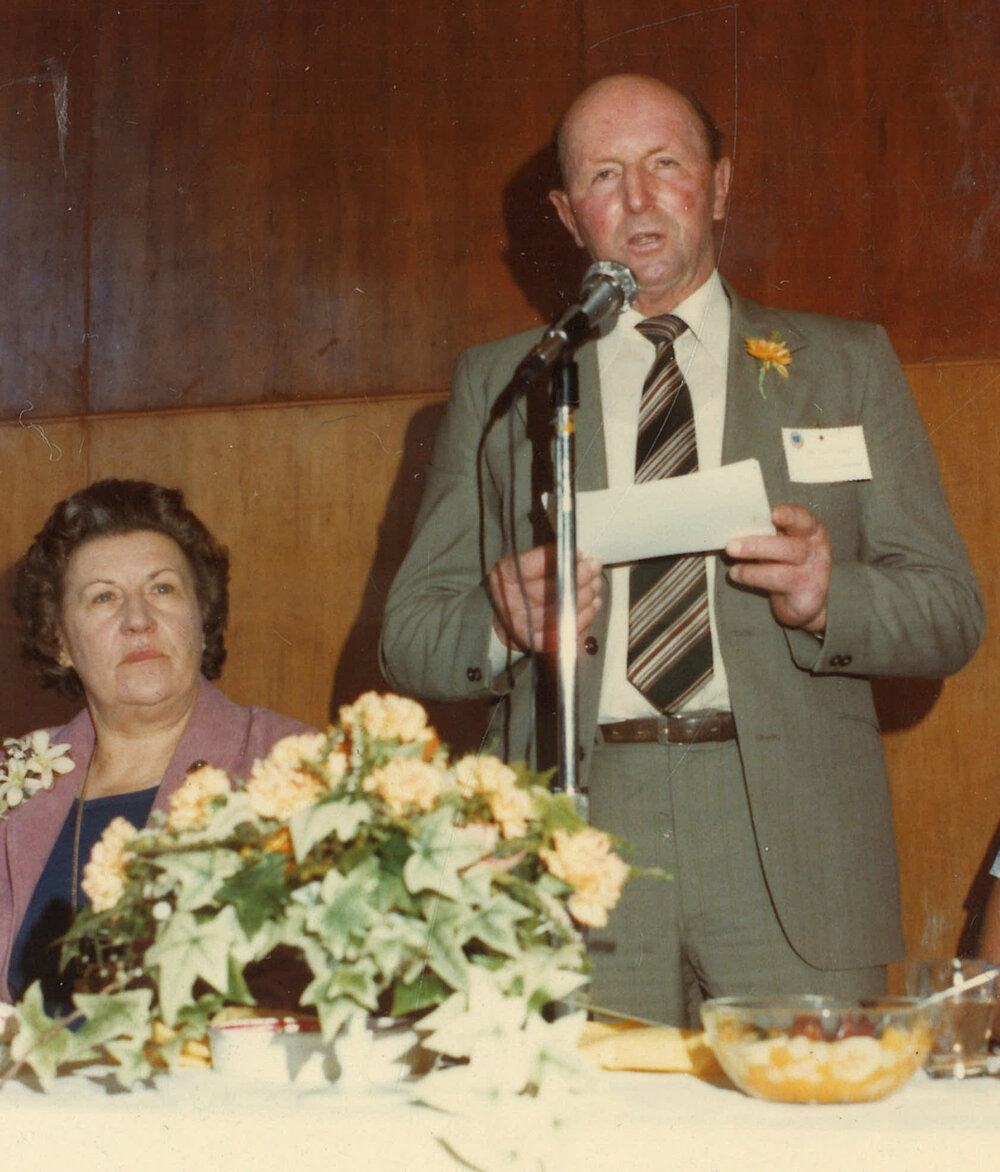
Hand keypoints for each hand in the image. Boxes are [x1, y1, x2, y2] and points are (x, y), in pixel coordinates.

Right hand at [487, 544, 602, 651]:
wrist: (505, 619)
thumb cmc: (518, 587)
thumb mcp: (521, 566)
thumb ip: (544, 559)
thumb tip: (576, 556)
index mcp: (504, 578)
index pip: (531, 566)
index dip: (558, 558)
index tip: (577, 553)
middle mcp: (512, 603)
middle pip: (551, 589)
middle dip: (579, 576)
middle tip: (594, 566)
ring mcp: (525, 626)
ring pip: (563, 610)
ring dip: (586, 595)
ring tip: (595, 583)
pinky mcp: (539, 642)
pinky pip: (567, 628)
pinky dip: (585, 616)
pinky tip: (593, 604)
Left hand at [725, 504, 830, 632]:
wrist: (803, 597)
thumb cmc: (786, 561)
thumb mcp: (779, 540)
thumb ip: (766, 530)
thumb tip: (734, 523)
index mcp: (810, 530)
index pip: (803, 519)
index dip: (789, 515)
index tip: (773, 514)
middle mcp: (815, 549)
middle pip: (789, 547)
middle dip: (758, 546)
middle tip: (731, 546)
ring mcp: (813, 573)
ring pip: (781, 571)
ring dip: (752, 570)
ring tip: (733, 569)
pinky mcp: (806, 593)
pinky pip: (778, 586)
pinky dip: (753, 579)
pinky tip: (736, 575)